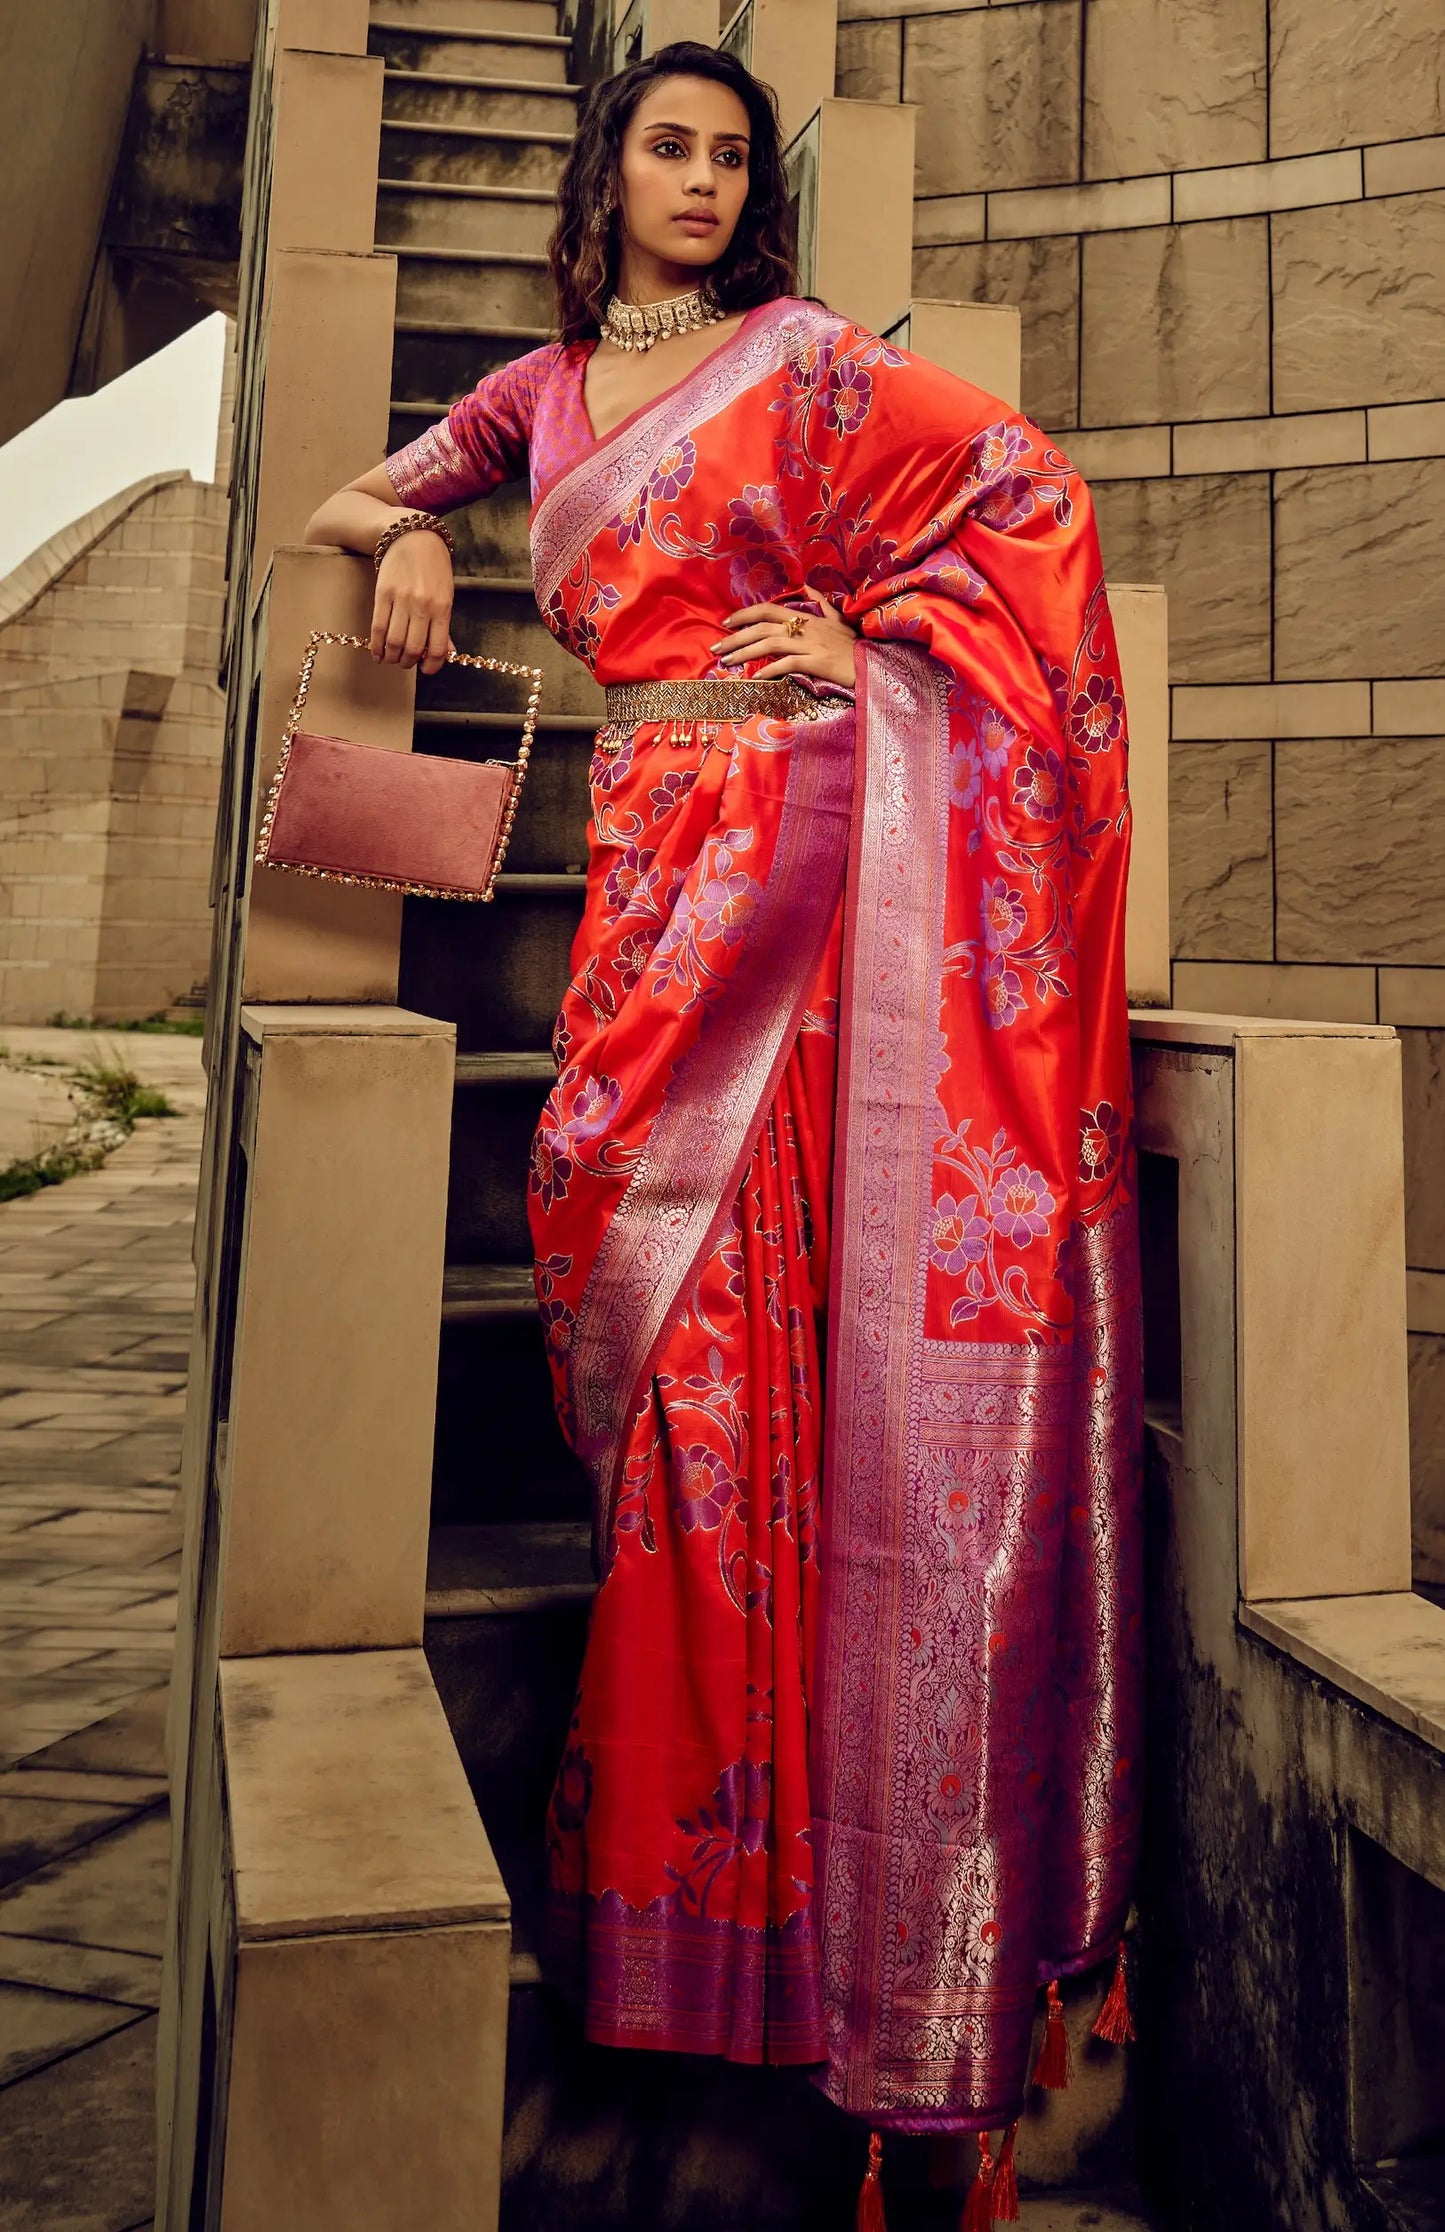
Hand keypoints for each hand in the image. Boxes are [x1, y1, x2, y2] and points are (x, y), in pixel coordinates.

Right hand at [370, 525, 455, 673]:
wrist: (413, 537)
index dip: (431, 666)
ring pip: (394, 641)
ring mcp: (401, 600)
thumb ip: (445, 625)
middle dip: (408, 663)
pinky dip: (377, 646)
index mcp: (442, 608)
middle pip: (413, 648)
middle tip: (406, 663)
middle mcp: (422, 606)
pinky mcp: (382, 594)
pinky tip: (378, 654)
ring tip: (392, 658)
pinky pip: (378, 627)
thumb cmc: (434, 567)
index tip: (426, 670)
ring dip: (392, 657)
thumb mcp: (447, 594)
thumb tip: (448, 653)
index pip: (437, 649)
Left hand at [711, 576, 857, 688]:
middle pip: (762, 626)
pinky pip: (788, 664)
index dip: (745, 614)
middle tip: (716, 648)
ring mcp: (811, 645)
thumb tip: (807, 586)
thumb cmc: (854, 645)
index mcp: (807, 618)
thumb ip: (821, 603)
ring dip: (745, 653)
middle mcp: (805, 628)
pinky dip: (770, 669)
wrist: (873, 664)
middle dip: (736, 636)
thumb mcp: (838, 619)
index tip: (726, 623)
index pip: (769, 609)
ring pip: (770, 644)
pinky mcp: (818, 662)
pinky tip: (756, 676)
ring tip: (727, 662)